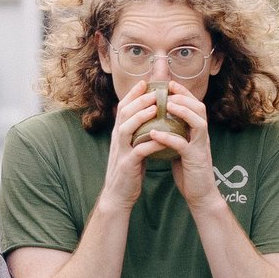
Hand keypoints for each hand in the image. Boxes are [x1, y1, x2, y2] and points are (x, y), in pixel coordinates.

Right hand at [97, 80, 173, 211]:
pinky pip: (138, 151)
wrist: (118, 195)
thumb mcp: (131, 148)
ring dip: (140, 117)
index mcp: (119, 134)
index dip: (133, 94)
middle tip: (154, 91)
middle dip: (138, 100)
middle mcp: (117, 139)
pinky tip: (161, 138)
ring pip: (126, 128)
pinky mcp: (127, 165)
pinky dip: (150, 143)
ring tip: (156, 108)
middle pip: (124, 113)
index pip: (123, 108)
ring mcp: (121, 152)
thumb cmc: (128, 171)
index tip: (145, 82)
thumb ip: (137, 133)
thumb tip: (149, 118)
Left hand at [145, 85, 221, 208]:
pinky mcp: (196, 160)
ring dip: (182, 112)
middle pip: (199, 108)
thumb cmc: (189, 171)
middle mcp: (202, 136)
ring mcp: (201, 147)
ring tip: (166, 106)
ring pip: (198, 122)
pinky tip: (154, 133)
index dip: (183, 93)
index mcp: (198, 132)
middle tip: (167, 90)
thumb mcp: (181, 147)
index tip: (169, 83)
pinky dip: (169, 137)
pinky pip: (183, 145)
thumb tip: (158, 122)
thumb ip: (175, 134)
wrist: (200, 195)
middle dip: (184, 96)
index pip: (194, 105)